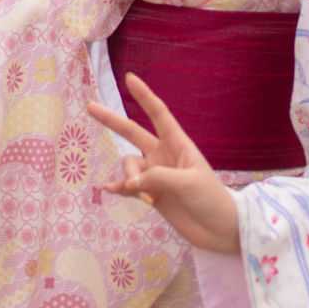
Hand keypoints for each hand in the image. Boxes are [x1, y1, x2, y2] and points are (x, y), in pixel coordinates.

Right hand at [86, 74, 240, 254]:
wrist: (218, 229)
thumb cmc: (211, 198)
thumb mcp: (188, 182)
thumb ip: (158, 177)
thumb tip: (130, 181)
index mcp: (178, 144)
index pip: (158, 114)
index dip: (144, 96)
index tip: (129, 78)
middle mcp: (163, 155)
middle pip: (132, 133)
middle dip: (112, 120)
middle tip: (90, 106)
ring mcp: (155, 175)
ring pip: (129, 166)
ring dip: (130, 177)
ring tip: (145, 195)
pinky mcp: (151, 195)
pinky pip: (128, 186)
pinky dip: (120, 188)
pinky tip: (110, 191)